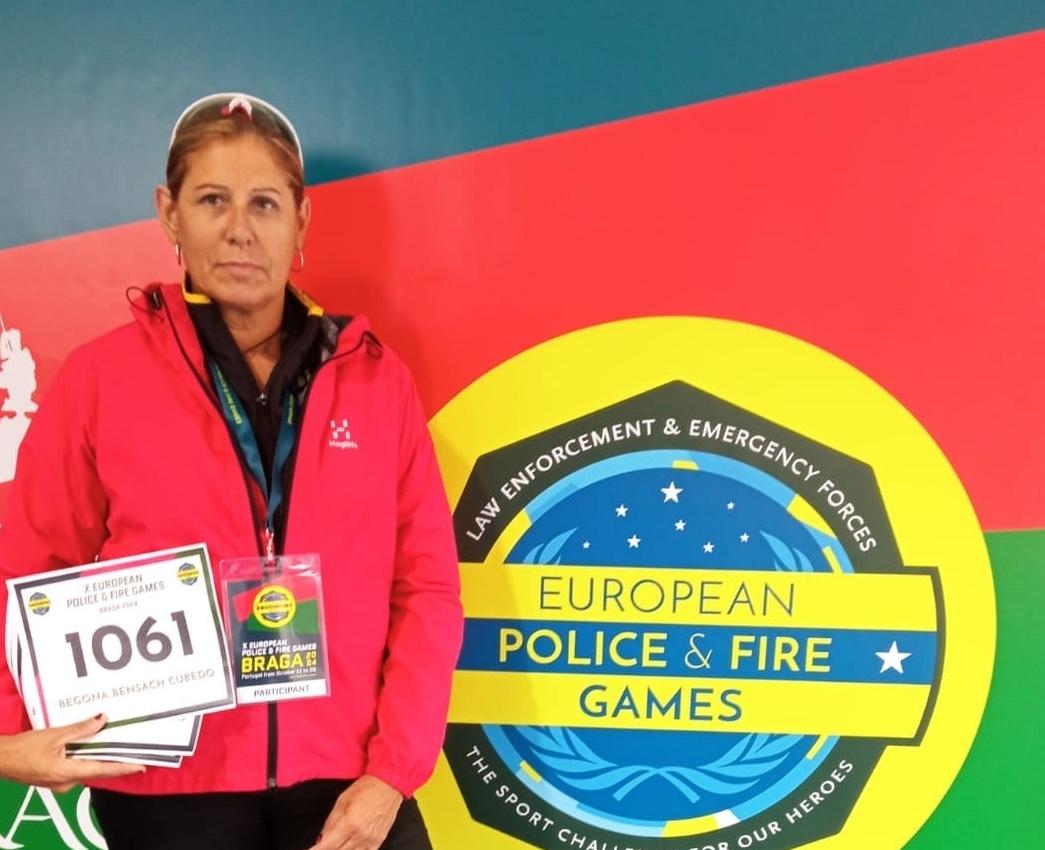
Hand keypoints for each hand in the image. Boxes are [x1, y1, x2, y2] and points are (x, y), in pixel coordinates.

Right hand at [0, 714, 144, 791]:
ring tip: (120, 749)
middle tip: (136, 756)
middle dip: (116, 764)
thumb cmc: (22, 750)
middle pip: (97, 771)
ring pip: (87, 769)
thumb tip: (101, 720)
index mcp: (67, 773)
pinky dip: (87, 759)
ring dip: (101, 760)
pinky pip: (77, 769)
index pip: (102, 770)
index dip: (123, 768)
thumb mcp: (54, 735)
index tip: (140, 767)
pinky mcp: (55, 778)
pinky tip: (95, 749)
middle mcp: (66, 782)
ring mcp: (60, 782)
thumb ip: (80, 729)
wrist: (1, 759)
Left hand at [311, 774, 403, 849]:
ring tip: (334, 845)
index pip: (328, 845)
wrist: (389, 785)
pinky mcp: (378, 841)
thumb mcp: (342, 800)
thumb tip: (322, 838)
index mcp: (350, 823)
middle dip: (327, 849)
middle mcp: (361, 835)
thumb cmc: (366, 788)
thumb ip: (331, 822)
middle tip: (322, 846)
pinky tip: (348, 848)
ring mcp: (371, 840)